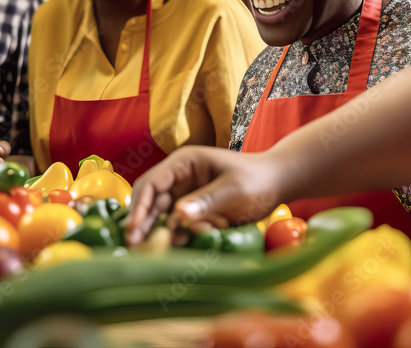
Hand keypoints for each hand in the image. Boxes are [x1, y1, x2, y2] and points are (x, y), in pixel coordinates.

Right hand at [124, 145, 285, 245]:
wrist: (277, 184)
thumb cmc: (257, 179)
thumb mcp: (233, 189)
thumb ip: (206, 201)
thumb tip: (179, 214)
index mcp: (184, 163)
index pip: (151, 184)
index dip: (140, 206)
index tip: (133, 229)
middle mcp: (179, 178)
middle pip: (151, 203)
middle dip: (144, 224)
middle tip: (135, 247)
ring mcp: (185, 194)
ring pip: (163, 217)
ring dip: (167, 232)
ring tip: (173, 244)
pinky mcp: (194, 210)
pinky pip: (179, 225)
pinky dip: (182, 235)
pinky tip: (189, 241)